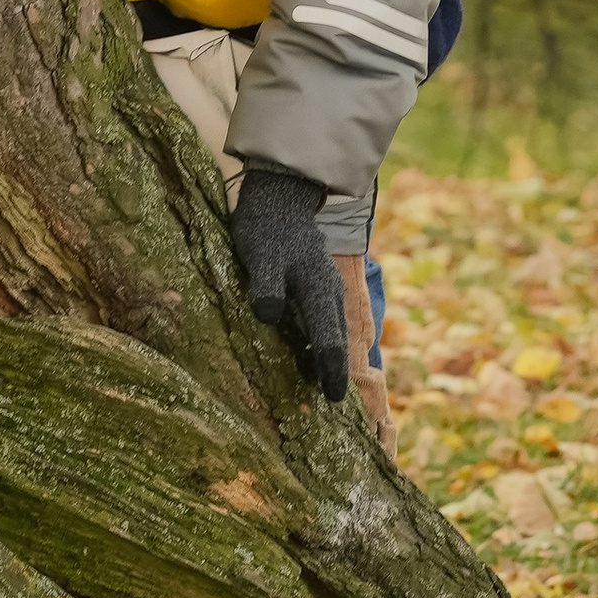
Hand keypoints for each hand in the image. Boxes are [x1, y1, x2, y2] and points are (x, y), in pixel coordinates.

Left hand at [230, 166, 347, 402]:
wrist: (278, 194)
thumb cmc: (266, 228)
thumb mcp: (260, 255)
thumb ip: (266, 285)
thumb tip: (269, 317)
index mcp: (318, 289)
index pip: (328, 340)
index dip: (329, 370)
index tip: (331, 398)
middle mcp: (328, 292)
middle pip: (336, 338)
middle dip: (335, 370)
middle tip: (331, 402)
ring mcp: (325, 286)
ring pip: (333, 328)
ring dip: (329, 355)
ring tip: (321, 383)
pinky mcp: (316, 283)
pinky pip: (325, 318)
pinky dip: (323, 338)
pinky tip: (310, 351)